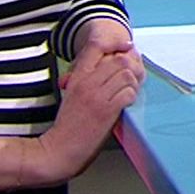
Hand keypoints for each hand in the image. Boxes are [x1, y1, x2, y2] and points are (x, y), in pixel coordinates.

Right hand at [35, 25, 142, 182]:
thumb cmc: (68, 126)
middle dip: (131, 66)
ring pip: (127, 75)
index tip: (126, 47)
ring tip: (129, 91)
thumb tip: (109, 70)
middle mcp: (87, 82)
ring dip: (133, 83)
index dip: (116, 44)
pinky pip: (129, 93)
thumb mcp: (72, 95)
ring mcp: (97, 95)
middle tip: (134, 76)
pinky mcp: (107, 110)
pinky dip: (132, 96)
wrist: (60, 149)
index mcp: (78, 77)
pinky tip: (126, 103)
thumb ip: (88, 80)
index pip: (97, 46)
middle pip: (119, 60)